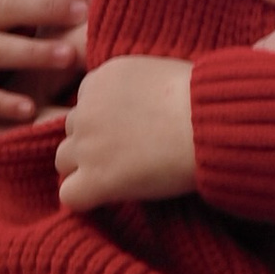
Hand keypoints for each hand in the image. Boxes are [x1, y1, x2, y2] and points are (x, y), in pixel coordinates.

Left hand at [55, 56, 195, 209]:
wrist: (211, 125)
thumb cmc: (205, 100)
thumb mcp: (163, 74)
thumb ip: (140, 87)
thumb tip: (146, 104)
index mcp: (102, 78)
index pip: (86, 101)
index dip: (106, 120)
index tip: (131, 130)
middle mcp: (87, 108)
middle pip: (73, 130)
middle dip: (94, 142)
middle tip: (127, 156)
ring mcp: (87, 144)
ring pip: (64, 160)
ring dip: (85, 169)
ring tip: (119, 177)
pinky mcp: (96, 178)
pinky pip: (70, 195)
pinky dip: (85, 199)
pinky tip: (107, 198)